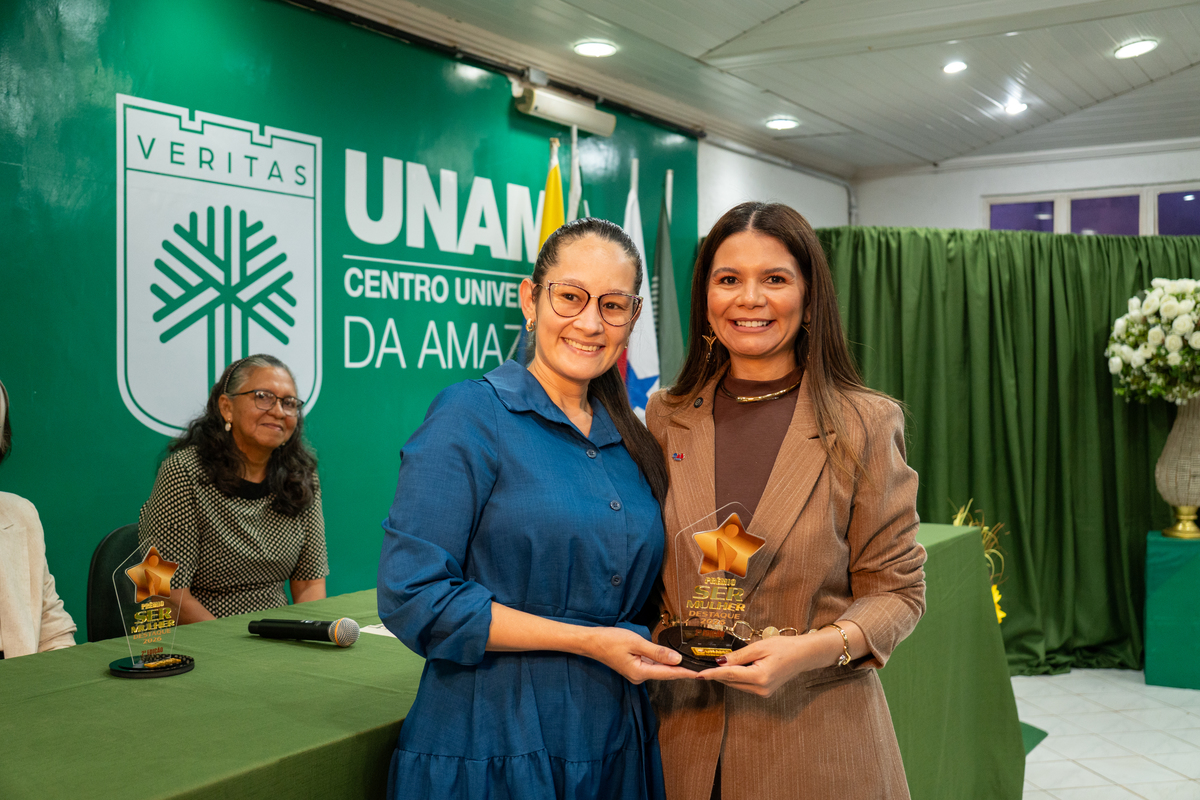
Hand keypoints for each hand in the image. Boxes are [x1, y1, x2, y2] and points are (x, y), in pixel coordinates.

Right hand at [582, 627, 697, 684]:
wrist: (592, 642)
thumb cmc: (611, 640)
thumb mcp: (635, 643)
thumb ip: (657, 652)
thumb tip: (676, 659)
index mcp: (640, 672)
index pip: (668, 674)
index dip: (686, 673)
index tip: (700, 674)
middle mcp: (639, 676)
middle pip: (666, 673)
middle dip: (682, 670)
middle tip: (700, 668)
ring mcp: (636, 673)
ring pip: (659, 670)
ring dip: (674, 666)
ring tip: (691, 664)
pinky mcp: (634, 667)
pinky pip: (652, 666)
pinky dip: (663, 662)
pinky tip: (671, 659)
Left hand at [696, 634, 835, 696]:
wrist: (803, 655)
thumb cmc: (784, 647)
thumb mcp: (759, 646)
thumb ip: (738, 656)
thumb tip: (720, 661)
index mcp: (760, 677)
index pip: (729, 675)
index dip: (711, 674)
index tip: (697, 674)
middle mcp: (760, 689)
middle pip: (730, 681)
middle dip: (715, 674)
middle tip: (701, 665)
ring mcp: (762, 693)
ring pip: (735, 685)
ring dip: (724, 676)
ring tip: (715, 664)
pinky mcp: (763, 692)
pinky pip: (742, 685)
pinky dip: (734, 677)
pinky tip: (731, 668)